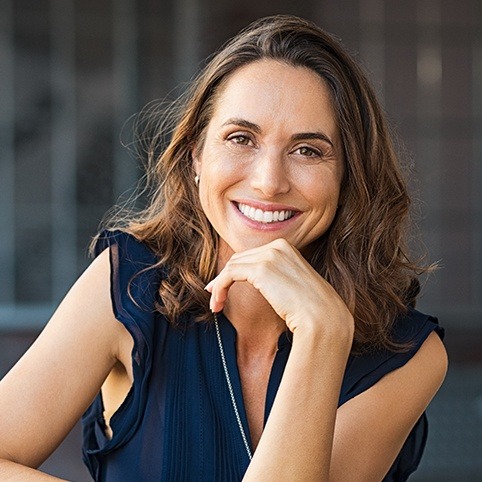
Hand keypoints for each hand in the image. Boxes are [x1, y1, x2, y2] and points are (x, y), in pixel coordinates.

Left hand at [205, 238, 353, 338]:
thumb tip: (260, 282)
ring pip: (231, 266)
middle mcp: (277, 246)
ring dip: (219, 286)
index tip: (224, 287)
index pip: (252, 255)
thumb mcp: (293, 284)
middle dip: (224, 277)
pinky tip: (217, 303)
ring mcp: (269, 255)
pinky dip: (219, 288)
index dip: (235, 271)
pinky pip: (229, 275)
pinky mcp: (260, 269)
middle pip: (240, 259)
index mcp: (286, 247)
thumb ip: (277, 277)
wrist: (322, 318)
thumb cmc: (311, 308)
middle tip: (215, 296)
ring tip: (215, 305)